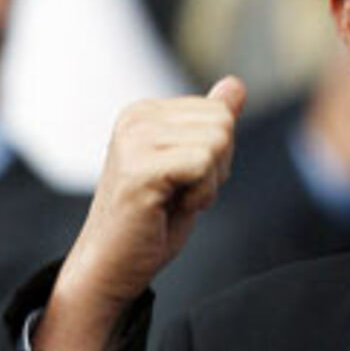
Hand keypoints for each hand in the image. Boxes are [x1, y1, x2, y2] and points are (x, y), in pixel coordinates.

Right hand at [34, 77, 246, 350]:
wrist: (112, 266)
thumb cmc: (153, 219)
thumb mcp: (192, 163)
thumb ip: (211, 122)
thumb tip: (236, 84)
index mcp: (145, 111)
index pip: (221, 112)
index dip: (218, 154)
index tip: (183, 179)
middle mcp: (135, 117)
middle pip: (223, 124)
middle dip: (217, 166)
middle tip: (180, 192)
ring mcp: (134, 141)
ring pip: (217, 143)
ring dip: (208, 182)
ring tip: (172, 199)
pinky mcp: (139, 169)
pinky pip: (203, 165)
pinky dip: (200, 194)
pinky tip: (169, 207)